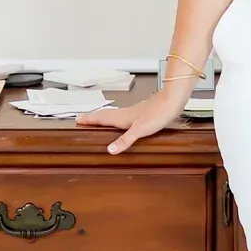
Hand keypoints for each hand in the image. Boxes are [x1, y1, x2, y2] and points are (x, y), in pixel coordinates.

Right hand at [78, 83, 192, 153]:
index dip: (89, 119)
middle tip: (83, 119)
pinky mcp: (143, 113)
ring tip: (98, 120)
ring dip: (104, 117)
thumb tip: (109, 150)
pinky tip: (124, 121)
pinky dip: (118, 119)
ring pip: (114, 114)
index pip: (101, 118)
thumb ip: (125, 140)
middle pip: (106, 115)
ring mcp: (135, 112)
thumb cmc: (158, 113)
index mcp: (123, 117)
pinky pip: (124, 116)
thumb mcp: (140, 130)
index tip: (77, 119)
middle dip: (94, 117)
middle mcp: (126, 114)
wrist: (173, 100)